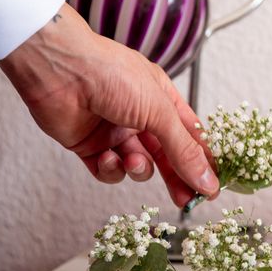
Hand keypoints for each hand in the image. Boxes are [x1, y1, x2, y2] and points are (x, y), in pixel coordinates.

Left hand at [0, 3, 218, 206]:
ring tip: (133, 162)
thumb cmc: (113, 74)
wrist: (59, 70)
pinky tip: (109, 157)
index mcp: (163, 100)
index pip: (190, 136)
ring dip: (138, 168)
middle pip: (167, 155)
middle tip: (186, 200)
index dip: (202, 161)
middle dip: (176, 177)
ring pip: (138, 165)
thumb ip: (184, 149)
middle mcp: (141, 116)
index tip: (212, 186)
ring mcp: (115, 132)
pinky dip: (111, 169)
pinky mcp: (90, 146)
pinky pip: (109, 170)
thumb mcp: (159, 112)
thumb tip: (208, 180)